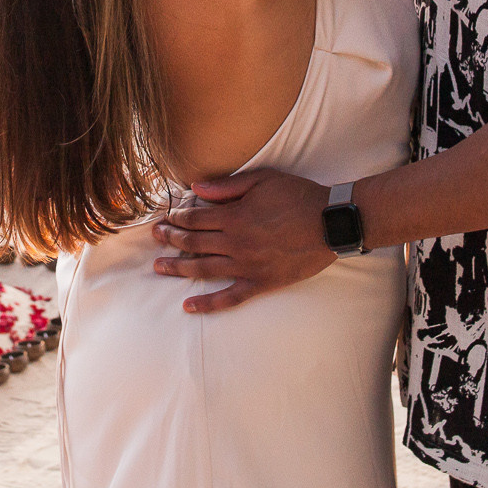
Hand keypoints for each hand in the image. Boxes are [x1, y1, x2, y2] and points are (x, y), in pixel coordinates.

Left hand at [149, 169, 333, 312]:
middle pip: (193, 243)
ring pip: (203, 270)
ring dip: (179, 268)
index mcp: (234, 217)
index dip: (176, 217)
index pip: (194, 218)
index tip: (165, 218)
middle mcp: (235, 244)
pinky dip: (207, 304)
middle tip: (156, 237)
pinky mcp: (261, 283)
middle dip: (171, 239)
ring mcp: (247, 267)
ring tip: (159, 267)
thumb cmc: (298, 197)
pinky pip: (229, 297)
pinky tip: (188, 307)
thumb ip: (227, 186)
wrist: (331, 223)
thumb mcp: (263, 180)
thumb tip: (196, 187)